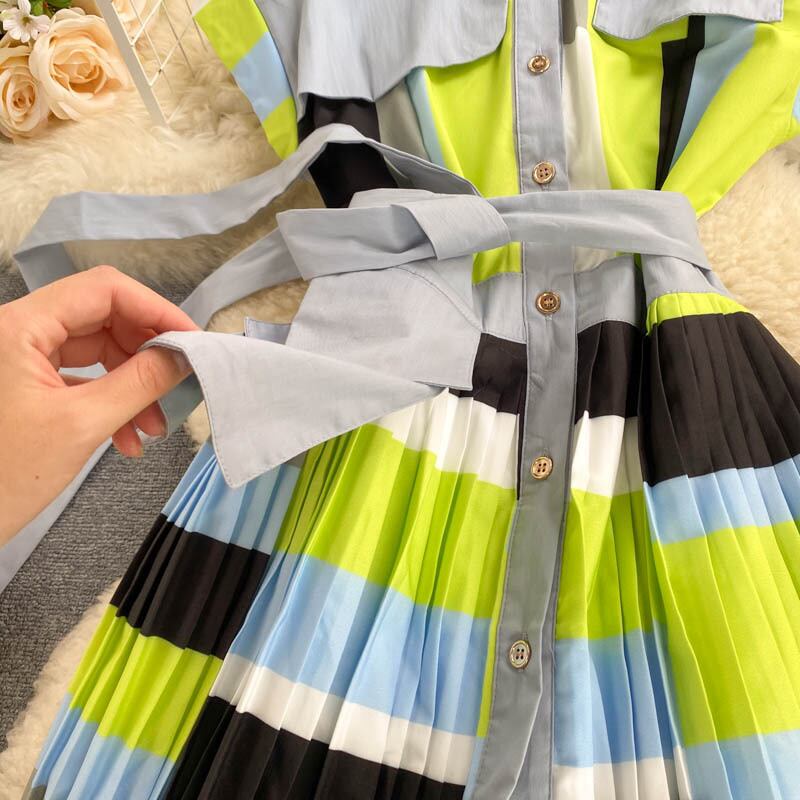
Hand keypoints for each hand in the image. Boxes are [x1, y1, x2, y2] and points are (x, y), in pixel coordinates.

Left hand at [0, 266, 198, 545]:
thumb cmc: (1, 477)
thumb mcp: (82, 425)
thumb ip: (139, 383)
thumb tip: (184, 357)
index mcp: (20, 326)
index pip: (104, 289)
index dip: (155, 310)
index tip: (190, 341)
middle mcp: (18, 331)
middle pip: (103, 317)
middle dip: (146, 353)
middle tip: (179, 381)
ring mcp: (21, 357)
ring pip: (97, 350)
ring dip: (133, 385)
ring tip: (153, 426)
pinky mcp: (26, 382)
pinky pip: (82, 377)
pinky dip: (111, 401)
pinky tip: (128, 436)